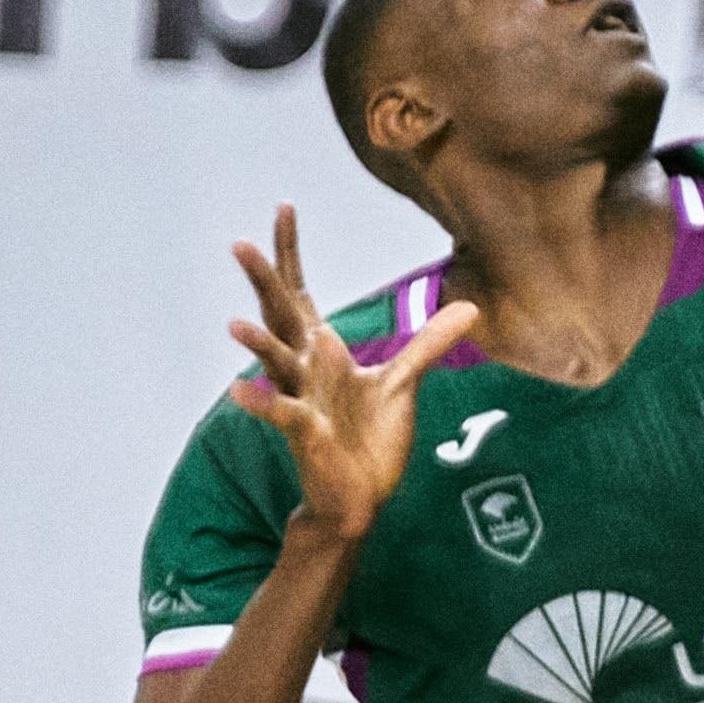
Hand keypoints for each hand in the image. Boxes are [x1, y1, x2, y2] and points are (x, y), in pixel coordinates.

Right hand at [227, 205, 478, 546]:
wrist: (358, 496)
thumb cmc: (369, 439)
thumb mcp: (402, 383)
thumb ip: (429, 343)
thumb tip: (469, 307)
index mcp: (323, 352)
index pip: (301, 293)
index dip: (292, 253)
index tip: (284, 206)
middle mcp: (306, 369)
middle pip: (280, 316)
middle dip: (264, 281)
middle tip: (240, 243)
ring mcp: (302, 399)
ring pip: (276, 365)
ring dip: (257, 345)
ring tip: (234, 324)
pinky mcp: (306, 434)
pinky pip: (282, 414)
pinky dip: (261, 402)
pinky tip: (238, 389)